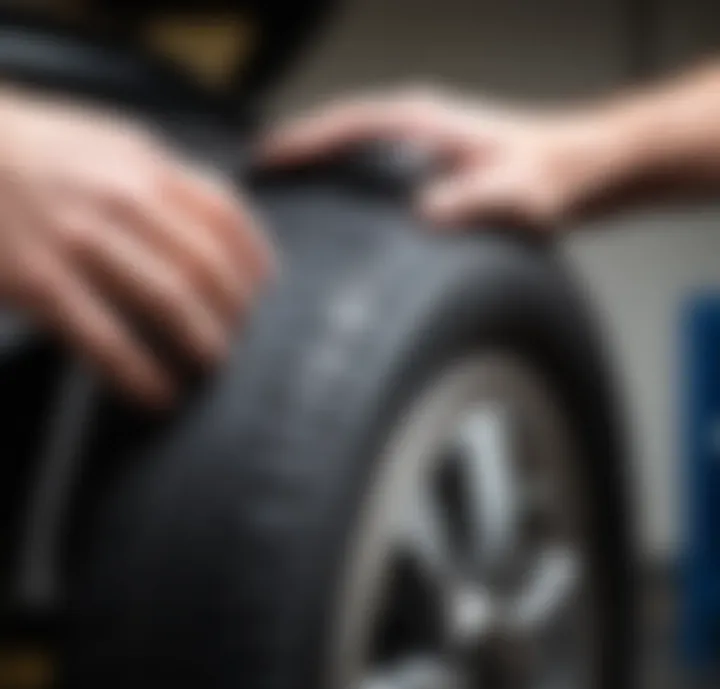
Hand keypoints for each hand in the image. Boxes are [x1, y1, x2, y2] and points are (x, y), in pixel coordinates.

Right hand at [0, 90, 273, 406]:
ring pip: (170, 299)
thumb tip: (217, 230)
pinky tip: (158, 395)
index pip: (227, 215)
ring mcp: (80, 238)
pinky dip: (141, 374)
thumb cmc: (37, 154)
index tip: (265, 293)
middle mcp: (122, 197)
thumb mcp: (109, 145)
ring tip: (213, 368)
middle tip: (241, 341)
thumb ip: (163, 181)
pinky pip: (106, 338)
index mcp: (145, 164)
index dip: (255, 262)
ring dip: (202, 342)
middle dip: (235, 313)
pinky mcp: (38, 281)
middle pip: (208, 265)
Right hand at [260, 88, 606, 229]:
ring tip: (284, 179)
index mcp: (426, 121)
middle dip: (298, 144)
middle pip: (340, 124)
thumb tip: (423, 214)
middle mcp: (418, 119)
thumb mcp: (515, 195)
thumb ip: (471, 202)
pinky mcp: (430, 151)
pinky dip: (343, 162)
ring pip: (353, 136)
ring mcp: (423, 132)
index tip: (269, 158)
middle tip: (260, 172)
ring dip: (317, 152)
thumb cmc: (551, 176)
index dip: (305, 141)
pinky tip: (335, 190)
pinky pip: (371, 151)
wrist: (582, 165)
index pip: (349, 124)